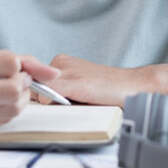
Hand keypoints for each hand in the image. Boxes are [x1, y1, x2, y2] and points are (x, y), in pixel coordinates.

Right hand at [0, 50, 59, 132]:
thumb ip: (11, 59)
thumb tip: (52, 73)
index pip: (9, 63)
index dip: (20, 66)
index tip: (16, 67)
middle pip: (14, 90)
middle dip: (24, 85)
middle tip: (16, 81)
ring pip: (12, 110)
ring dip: (18, 100)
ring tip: (5, 92)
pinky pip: (1, 122)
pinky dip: (5, 112)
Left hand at [39, 54, 156, 106]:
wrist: (133, 86)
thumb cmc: (108, 90)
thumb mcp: (78, 87)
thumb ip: (58, 92)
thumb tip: (37, 103)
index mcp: (61, 62)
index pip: (34, 82)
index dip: (38, 96)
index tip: (47, 103)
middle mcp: (60, 62)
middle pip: (34, 88)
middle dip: (44, 99)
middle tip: (64, 104)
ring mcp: (66, 71)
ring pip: (39, 92)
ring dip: (49, 103)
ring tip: (73, 104)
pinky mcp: (73, 83)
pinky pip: (46, 95)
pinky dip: (51, 104)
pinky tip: (69, 105)